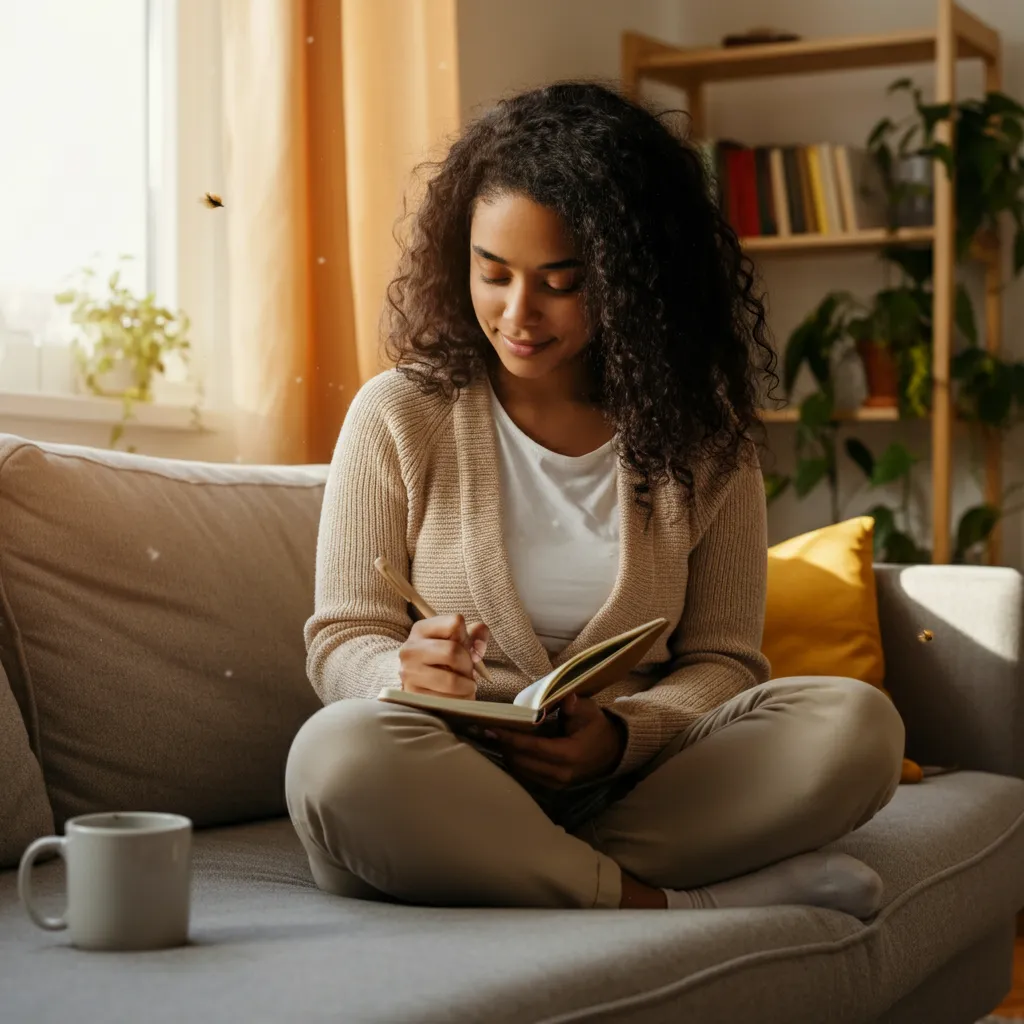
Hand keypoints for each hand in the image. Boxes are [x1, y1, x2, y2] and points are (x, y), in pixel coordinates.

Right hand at [399, 614, 488, 698]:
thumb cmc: (446, 662)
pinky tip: (456, 697)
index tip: (470, 651)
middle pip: (453, 651)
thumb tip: (479, 646)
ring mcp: (409, 674)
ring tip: (464, 685)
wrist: (425, 689)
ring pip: (451, 680)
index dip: (469, 638)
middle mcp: (410, 649)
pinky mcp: (413, 696)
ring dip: (466, 686)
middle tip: (468, 672)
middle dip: (468, 665)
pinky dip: (458, 701)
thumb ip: (476, 634)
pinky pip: (446, 701)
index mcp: (421, 629)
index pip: (455, 623)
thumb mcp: (460, 641)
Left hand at [489, 694, 625, 788]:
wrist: (610, 751)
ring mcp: (556, 783)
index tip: (492, 728)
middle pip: (522, 762)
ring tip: (496, 737)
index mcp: (569, 755)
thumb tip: (565, 698)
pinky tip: (509, 748)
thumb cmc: (596, 727)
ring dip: (508, 754)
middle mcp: (560, 774)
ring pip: (522, 771)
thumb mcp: (590, 712)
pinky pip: (527, 776)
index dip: (511, 738)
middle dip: (504, 746)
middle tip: (489, 729)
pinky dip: (516, 762)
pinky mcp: (552, 787)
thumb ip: (575, 706)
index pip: (533, 748)